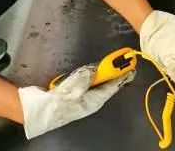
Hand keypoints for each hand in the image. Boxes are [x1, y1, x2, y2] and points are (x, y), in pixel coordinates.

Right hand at [18, 65, 134, 138]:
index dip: (123, 76)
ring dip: (103, 76)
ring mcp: (83, 99)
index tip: (131, 67)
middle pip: (107, 85)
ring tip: (110, 67)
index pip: (113, 86)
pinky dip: (91, 78)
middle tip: (121, 64)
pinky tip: (90, 73)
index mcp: (96, 100)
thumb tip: (95, 70)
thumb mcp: (76, 85)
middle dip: (114, 75)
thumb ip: (87, 75)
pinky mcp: (74, 96)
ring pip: (97, 85)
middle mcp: (92, 100)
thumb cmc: (60, 101)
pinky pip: (87, 85)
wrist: (42, 111)